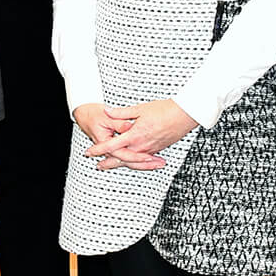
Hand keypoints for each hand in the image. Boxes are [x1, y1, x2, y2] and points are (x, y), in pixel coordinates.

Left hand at [82, 98, 197, 170]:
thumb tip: (107, 111)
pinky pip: (143, 160)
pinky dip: (135, 163)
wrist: (185, 114)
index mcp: (135, 135)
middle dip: (108, 163)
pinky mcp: (158, 149)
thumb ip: (122, 113)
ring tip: (111, 166)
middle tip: (98, 165)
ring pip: (132, 162)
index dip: (98, 150)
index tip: (89, 153)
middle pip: (121, 159)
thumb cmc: (165, 110)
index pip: (112, 145)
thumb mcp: (140, 108)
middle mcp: (142, 145)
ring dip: (120, 165)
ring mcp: (150, 149)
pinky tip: (131, 163)